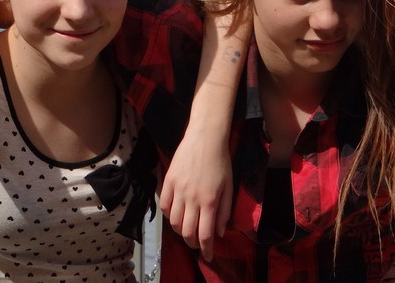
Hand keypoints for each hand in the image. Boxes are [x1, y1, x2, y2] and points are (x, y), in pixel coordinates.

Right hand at [159, 130, 232, 261]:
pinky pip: (165, 207)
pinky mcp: (168, 182)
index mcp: (210, 201)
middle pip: (187, 232)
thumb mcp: (229, 187)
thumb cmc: (221, 162)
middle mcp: (192, 198)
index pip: (205, 234)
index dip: (206, 249)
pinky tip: (177, 215)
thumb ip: (224, 211)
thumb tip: (220, 232)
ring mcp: (178, 190)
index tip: (208, 256)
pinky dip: (170, 216)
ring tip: (187, 230)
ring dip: (181, 231)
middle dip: (192, 244)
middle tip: (197, 245)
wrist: (205, 138)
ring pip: (174, 222)